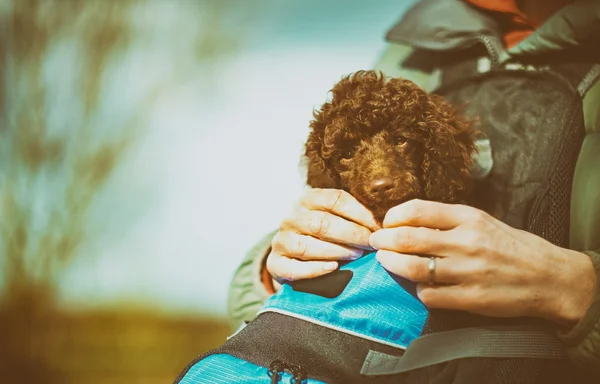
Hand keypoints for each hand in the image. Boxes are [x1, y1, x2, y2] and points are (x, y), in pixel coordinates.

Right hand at [266, 188, 378, 286]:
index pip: (334, 199)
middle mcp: (290, 218)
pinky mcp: (275, 264)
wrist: (292, 259)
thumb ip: (352, 216)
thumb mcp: (334, 217)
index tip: (377, 226)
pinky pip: (294, 269)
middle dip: (351, 234)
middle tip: (370, 243)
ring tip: (357, 255)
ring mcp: (280, 241)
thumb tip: (381, 221)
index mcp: (307, 200)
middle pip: (322, 223)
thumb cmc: (322, 236)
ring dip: (336, 251)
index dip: (359, 213)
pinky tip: (334, 268)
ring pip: (308, 246)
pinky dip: (315, 269)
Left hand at [369, 199, 595, 324]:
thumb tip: (406, 221)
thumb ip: (447, 219)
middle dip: (383, 241)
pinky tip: (420, 286)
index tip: (385, 222)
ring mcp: (468, 272)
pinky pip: (429, 295)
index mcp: (469, 217)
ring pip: (413, 268)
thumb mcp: (482, 221)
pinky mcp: (471, 298)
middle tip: (376, 243)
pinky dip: (418, 290)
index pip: (417, 210)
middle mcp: (467, 242)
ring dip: (392, 264)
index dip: (393, 216)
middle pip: (408, 239)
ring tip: (386, 261)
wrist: (549, 277)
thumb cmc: (511, 246)